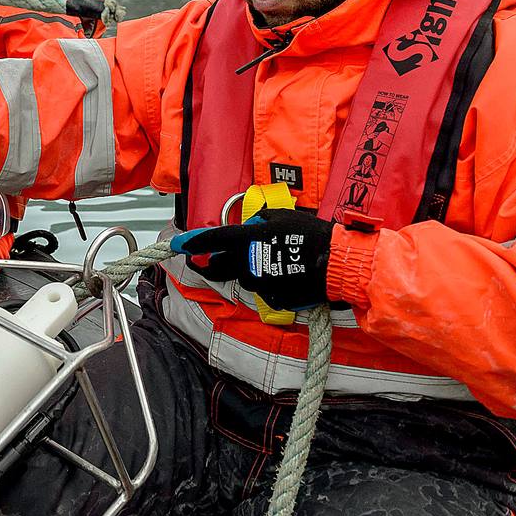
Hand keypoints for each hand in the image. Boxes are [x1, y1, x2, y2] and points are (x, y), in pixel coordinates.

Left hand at [170, 208, 332, 310]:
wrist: (336, 263)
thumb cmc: (311, 235)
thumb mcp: (282, 217)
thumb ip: (259, 221)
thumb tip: (251, 225)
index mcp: (247, 240)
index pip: (212, 241)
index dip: (192, 242)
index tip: (179, 245)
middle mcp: (248, 263)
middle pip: (218, 268)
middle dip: (210, 265)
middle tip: (210, 261)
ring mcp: (259, 283)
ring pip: (243, 279)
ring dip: (247, 271)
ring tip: (271, 262)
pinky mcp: (272, 298)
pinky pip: (264, 291)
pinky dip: (269, 284)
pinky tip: (285, 275)